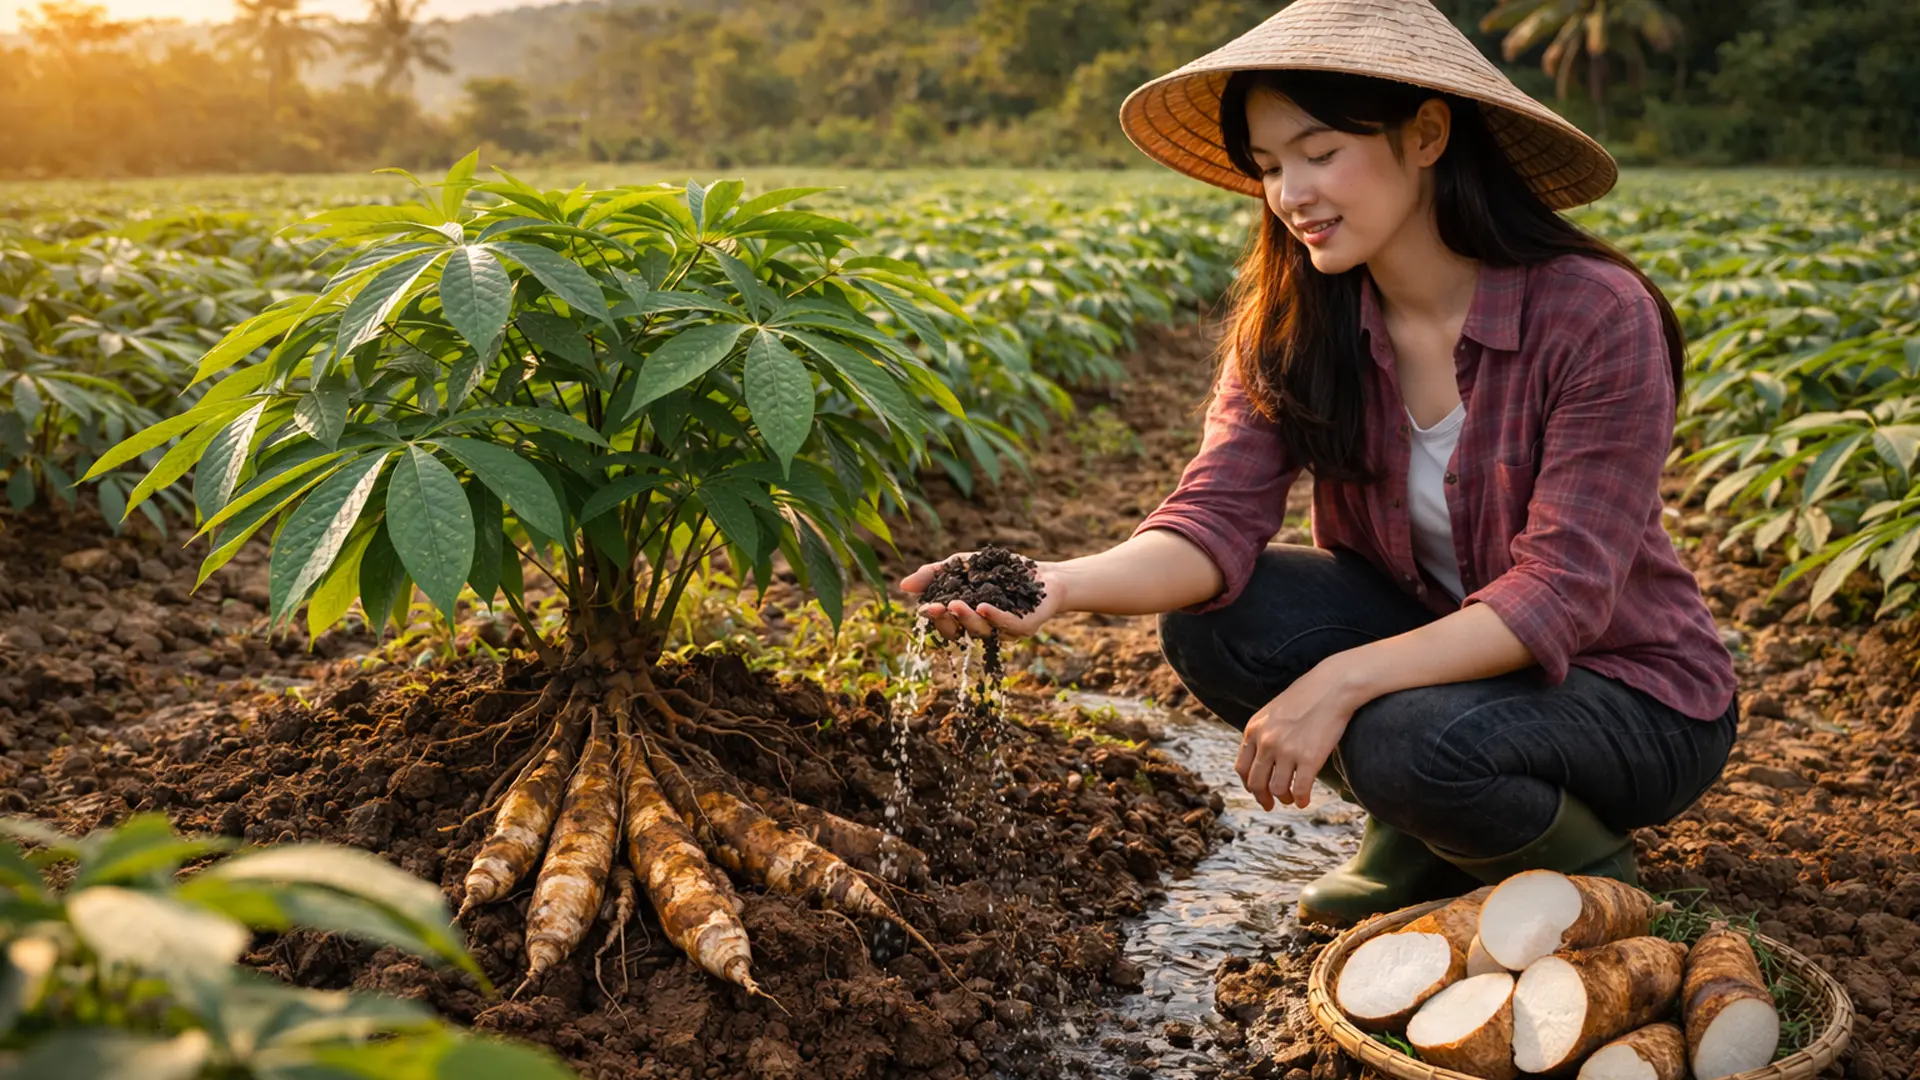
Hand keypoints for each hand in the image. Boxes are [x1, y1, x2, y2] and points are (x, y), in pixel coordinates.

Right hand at [897, 552, 1069, 642]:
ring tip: (956, 604)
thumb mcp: (963, 565)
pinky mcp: (1027, 627)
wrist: (1045, 572)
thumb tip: (903, 585)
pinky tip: (983, 607)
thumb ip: (935, 574)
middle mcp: (986, 629)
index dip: (936, 619)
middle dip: (948, 621)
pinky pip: (1008, 626)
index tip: (925, 607)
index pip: (948, 626)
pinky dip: (994, 617)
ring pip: (983, 630)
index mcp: (969, 619)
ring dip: (967, 618)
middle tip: (936, 608)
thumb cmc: (1002, 570)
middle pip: (962, 632)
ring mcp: (1006, 631)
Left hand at [1234, 658, 1369, 810]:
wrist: (1332, 686)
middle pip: (1256, 783)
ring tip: (1291, 798)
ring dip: (1284, 798)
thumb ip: (1263, 734)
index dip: (1249, 784)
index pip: (1242, 768)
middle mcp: (1266, 742)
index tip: (1257, 791)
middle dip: (1263, 798)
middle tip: (1270, 804)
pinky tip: (1305, 801)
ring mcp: (1287, 751)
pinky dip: (1301, 799)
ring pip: (1278, 789)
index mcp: (1253, 730)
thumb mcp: (1272, 712)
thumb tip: (1262, 761)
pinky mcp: (1309, 758)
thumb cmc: (1306, 697)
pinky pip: (1301, 789)